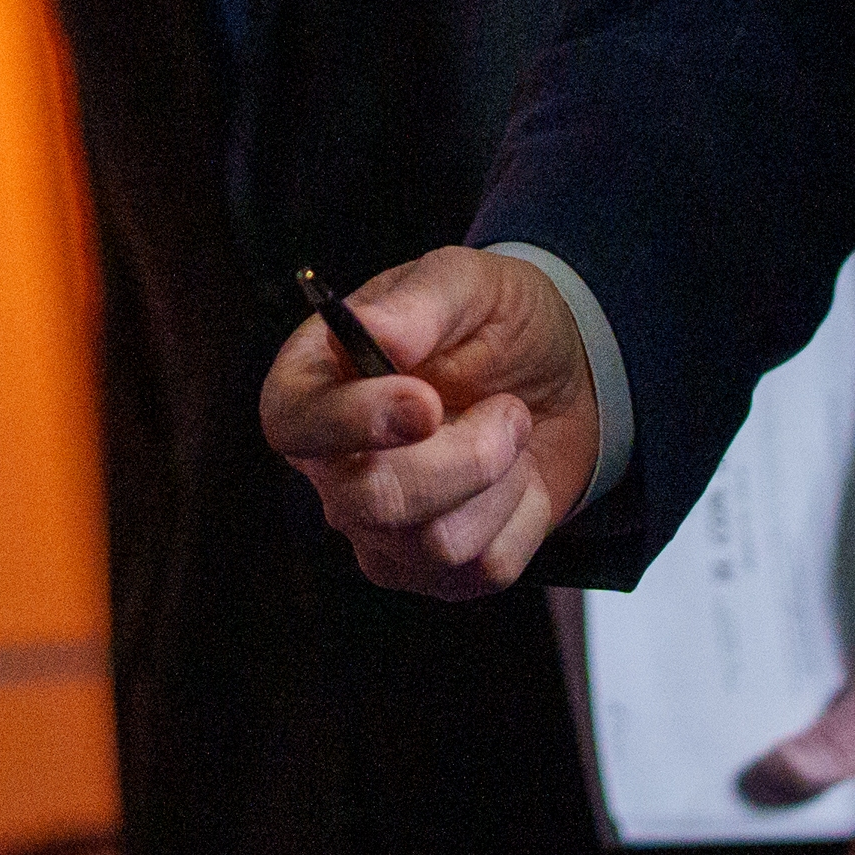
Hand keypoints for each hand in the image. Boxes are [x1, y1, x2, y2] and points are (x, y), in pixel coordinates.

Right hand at [258, 246, 601, 598]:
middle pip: (372, 500)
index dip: (352, 422)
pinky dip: (524, 517)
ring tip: (510, 432)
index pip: (291, 424)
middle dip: (466, 458)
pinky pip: (484, 570)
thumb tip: (374, 330)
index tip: (425, 402)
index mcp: (316, 383)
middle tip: (510, 409)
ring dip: (503, 481)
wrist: (564, 376)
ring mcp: (379, 530)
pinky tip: (517, 479)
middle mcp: (334, 466)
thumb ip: (419, 302)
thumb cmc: (497, 323)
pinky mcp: (432, 572)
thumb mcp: (468, 283)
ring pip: (436, 544)